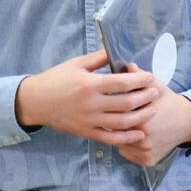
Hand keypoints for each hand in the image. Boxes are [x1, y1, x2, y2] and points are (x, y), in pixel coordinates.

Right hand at [15, 50, 159, 144]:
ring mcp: (89, 120)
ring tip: (152, 110)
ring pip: (122, 122)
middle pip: (126, 103)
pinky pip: (110, 138)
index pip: (122, 83)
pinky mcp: (86, 132)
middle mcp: (91, 103)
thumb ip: (98, 58)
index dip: (140, 80)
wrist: (35, 101)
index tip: (150, 78)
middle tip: (155, 93)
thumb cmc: (56, 79)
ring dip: (141, 117)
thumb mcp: (76, 63)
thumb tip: (118, 53)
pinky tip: (139, 133)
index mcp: (89, 84)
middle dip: (145, 98)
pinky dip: (127, 137)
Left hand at [112, 68, 190, 167]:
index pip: (116, 117)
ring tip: (126, 126)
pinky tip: (132, 137)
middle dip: (114, 124)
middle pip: (117, 133)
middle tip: (115, 115)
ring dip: (120, 137)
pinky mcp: (149, 161)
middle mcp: (143, 140)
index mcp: (142, 121)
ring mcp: (146, 152)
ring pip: (121, 144)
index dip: (113, 110)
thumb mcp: (156, 86)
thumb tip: (126, 65)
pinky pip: (128, 155)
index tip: (112, 105)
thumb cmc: (168, 103)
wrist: (187, 122)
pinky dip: (128, 148)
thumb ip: (140, 77)